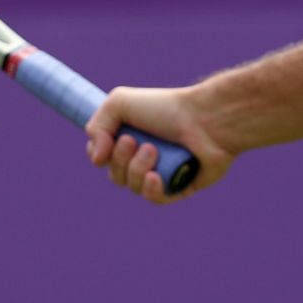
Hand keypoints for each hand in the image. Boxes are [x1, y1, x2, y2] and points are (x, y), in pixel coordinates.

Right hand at [84, 85, 235, 204]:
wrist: (206, 118)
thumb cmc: (166, 108)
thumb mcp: (120, 103)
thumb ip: (97, 125)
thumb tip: (96, 159)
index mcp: (131, 139)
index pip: (101, 158)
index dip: (99, 153)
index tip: (110, 138)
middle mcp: (145, 157)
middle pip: (115, 175)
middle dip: (119, 159)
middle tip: (135, 141)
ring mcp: (163, 174)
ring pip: (133, 186)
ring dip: (137, 169)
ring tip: (154, 150)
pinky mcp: (181, 187)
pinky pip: (156, 199)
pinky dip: (151, 190)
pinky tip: (156, 177)